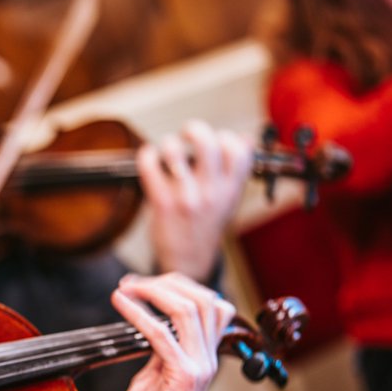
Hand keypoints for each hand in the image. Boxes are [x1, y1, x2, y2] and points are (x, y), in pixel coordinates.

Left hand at [104, 273, 235, 390]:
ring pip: (189, 309)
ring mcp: (199, 367)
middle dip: (167, 282)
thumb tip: (150, 323)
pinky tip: (121, 302)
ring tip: (125, 288)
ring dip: (153, 291)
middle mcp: (208, 359)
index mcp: (204, 356)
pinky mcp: (183, 378)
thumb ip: (159, 350)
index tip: (141, 284)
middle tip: (132, 282)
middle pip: (204, 299)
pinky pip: (162, 333)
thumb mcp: (154, 376)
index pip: (209, 305)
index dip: (178, 286)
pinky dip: (139, 312)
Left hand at [137, 120, 252, 281]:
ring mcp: (186, 198)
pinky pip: (150, 166)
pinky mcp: (162, 203)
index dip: (226, 137)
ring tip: (169, 150)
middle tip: (187, 135)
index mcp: (232, 190)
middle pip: (207, 143)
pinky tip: (150, 157)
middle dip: (194, 130)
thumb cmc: (206, 224)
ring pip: (175, 151)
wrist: (187, 260)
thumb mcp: (230, 199)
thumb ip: (237, 170)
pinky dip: (147, 154)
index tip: (216, 141)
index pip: (239, 150)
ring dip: (169, 143)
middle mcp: (212, 193)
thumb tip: (244, 136)